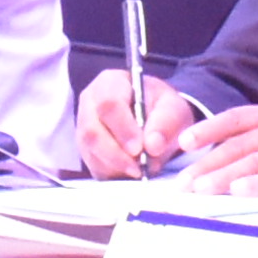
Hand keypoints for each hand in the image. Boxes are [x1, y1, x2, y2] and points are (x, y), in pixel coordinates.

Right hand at [73, 69, 202, 177]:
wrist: (156, 118)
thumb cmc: (161, 107)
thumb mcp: (173, 107)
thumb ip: (166, 122)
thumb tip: (152, 146)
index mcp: (110, 83)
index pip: (108, 104)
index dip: (122, 128)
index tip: (139, 148)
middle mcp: (90, 104)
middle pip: (92, 132)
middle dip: (116, 154)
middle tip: (139, 168)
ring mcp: (84, 128)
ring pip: (91, 152)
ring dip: (116, 167)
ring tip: (140, 171)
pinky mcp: (87, 151)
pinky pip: (94, 166)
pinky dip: (114, 174)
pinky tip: (131, 173)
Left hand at [177, 102, 257, 194]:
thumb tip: (244, 145)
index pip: (237, 118)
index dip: (208, 130)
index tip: (184, 142)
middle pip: (238, 146)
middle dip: (207, 165)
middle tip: (183, 183)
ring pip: (253, 163)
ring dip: (222, 178)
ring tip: (199, 191)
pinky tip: (238, 193)